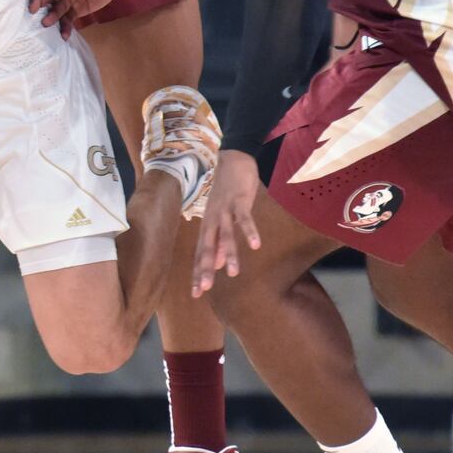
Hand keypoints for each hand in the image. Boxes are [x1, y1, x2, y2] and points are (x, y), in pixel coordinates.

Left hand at [193, 150, 262, 295]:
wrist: (233, 159)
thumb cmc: (227, 192)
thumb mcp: (222, 218)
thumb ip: (220, 241)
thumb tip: (218, 264)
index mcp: (208, 225)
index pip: (200, 253)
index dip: (198, 272)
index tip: (196, 293)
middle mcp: (212, 219)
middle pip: (206, 247)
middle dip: (205, 269)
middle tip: (204, 288)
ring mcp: (225, 210)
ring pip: (225, 235)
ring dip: (229, 253)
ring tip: (233, 272)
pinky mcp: (239, 200)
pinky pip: (244, 218)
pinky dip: (249, 231)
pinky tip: (255, 245)